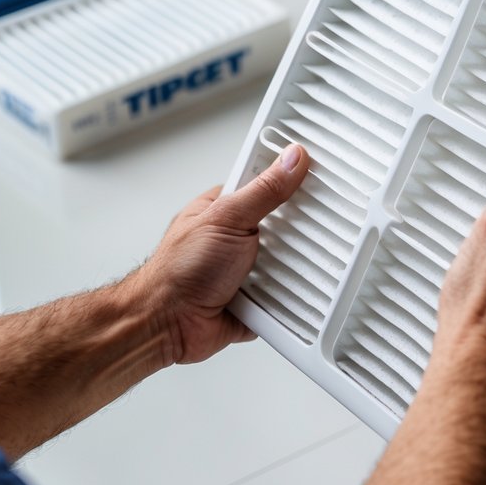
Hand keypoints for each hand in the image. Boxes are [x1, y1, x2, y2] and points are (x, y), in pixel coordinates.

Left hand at [132, 144, 309, 364]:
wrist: (166, 324)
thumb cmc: (178, 270)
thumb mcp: (227, 218)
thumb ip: (263, 190)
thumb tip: (291, 160)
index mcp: (225, 209)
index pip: (265, 184)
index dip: (290, 179)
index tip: (319, 175)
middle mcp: (235, 238)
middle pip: (282, 225)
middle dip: (297, 230)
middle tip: (317, 226)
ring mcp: (244, 270)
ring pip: (287, 262)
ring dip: (293, 267)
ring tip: (301, 264)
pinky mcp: (254, 300)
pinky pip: (285, 295)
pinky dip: (288, 297)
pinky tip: (292, 294)